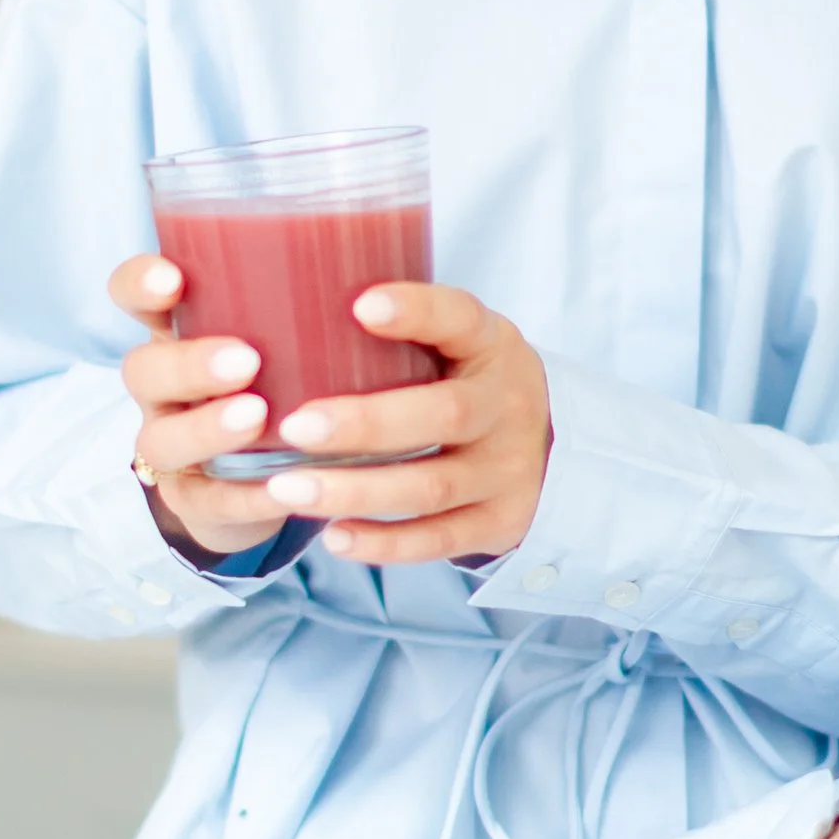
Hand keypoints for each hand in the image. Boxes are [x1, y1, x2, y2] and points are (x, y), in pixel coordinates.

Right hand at [107, 255, 287, 557]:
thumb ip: (315, 298)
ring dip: (207, 428)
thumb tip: (390, 244)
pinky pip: (211, 501)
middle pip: (143, 370)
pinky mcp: (196, 500)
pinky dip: (246, 495)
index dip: (141, 284)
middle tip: (245, 359)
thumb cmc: (289, 378)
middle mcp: (164, 388)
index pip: (135, 295)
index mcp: (181, 331)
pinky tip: (282, 487)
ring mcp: (173, 446)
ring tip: (257, 416)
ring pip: (163, 439)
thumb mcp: (293, 332)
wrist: (270, 473)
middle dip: (189, 363)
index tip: (174, 279)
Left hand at [261, 281, 551, 567]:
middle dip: (366, 424)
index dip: (417, 311)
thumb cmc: (469, 381)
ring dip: (357, 491)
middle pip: (442, 415)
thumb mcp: (459, 342)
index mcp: (493, 345)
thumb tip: (297, 295)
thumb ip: (405, 328)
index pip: (461, 318)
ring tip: (288, 490)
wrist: (549, 448)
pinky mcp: (500, 523)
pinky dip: (385, 544)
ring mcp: (509, 471)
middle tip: (295, 426)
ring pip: (432, 487)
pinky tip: (334, 536)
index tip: (361, 305)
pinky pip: (439, 539)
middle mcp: (508, 406)